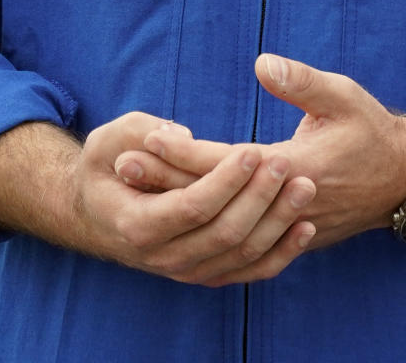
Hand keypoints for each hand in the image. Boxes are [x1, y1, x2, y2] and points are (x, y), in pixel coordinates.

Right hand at [73, 111, 316, 285]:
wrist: (99, 212)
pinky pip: (249, 271)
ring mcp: (187, 271)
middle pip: (223, 233)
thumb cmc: (107, 164)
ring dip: (278, 222)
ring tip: (304, 186)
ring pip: (242, 255)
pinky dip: (281, 253)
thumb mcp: (109, 139)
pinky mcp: (208, 272)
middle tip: (285, 161)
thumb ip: (140, 132)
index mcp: (137, 224)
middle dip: (259, 196)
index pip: (191, 207)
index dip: (226, 181)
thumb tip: (181, 135)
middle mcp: (163, 257)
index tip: (254, 150)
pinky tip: (306, 227)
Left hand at [130, 59, 405, 252]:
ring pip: (220, 222)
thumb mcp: (342, 94)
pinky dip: (205, 229)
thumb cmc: (371, 130)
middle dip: (165, 181)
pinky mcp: (288, 236)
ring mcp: (285, 226)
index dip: (181, 154)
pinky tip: (180, 218)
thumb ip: (301, 80)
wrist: (404, 180)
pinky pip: (238, 240)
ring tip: (138, 188)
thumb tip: (261, 63)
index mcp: (293, 168)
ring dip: (179, 204)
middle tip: (122, 165)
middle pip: (212, 197)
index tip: (143, 141)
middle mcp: (282, 204)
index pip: (223, 164)